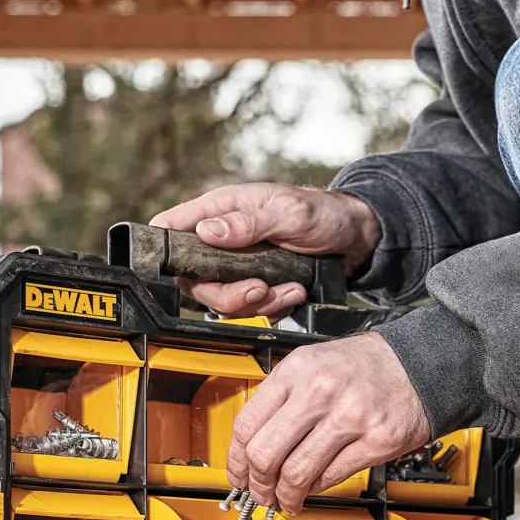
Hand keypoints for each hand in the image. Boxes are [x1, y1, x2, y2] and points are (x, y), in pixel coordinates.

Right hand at [150, 183, 379, 317]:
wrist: (354, 237)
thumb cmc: (322, 212)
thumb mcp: (289, 213)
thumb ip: (248, 222)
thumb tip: (207, 231)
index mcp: (220, 210)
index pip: (170, 227)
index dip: (165, 251)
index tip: (187, 272)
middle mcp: (221, 239)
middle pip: (193, 280)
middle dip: (227, 294)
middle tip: (259, 289)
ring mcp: (236, 265)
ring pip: (221, 301)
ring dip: (256, 304)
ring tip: (288, 288)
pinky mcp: (254, 284)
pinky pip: (248, 309)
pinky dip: (272, 308)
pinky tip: (293, 292)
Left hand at [228, 334, 429, 512]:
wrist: (418, 363)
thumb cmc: (364, 367)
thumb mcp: (312, 365)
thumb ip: (281, 399)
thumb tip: (252, 446)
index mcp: (297, 371)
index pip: (247, 425)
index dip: (236, 460)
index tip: (238, 475)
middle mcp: (320, 392)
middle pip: (266, 454)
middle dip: (258, 484)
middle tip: (261, 493)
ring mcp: (350, 417)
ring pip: (297, 473)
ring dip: (286, 495)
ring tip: (287, 499)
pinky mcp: (377, 441)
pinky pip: (332, 476)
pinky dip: (317, 489)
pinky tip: (314, 487)